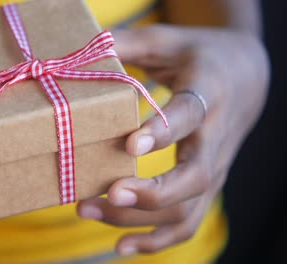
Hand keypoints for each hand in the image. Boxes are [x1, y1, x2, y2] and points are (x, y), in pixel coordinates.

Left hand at [77, 26, 268, 254]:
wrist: (245, 76)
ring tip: (89, 211)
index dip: (161, 132)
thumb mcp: (166, 39)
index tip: (127, 146)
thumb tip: (80, 47)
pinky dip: (155, 241)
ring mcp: (214, 166)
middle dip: (150, 192)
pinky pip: (186, 222)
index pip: (190, 116)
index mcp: (208, 92)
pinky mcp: (206, 185)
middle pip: (196, 176)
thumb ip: (126, 43)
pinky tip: (120, 247)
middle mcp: (216, 136)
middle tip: (106, 193)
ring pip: (187, 208)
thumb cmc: (198, 56)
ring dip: (138, 220)